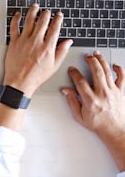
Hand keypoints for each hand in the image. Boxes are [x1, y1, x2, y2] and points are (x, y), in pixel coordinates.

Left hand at [3, 4, 72, 96]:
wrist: (20, 82)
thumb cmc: (36, 76)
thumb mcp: (54, 66)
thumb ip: (62, 52)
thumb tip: (68, 42)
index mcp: (47, 47)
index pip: (55, 28)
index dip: (58, 19)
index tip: (58, 15)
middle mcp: (36, 41)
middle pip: (43, 21)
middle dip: (46, 14)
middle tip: (47, 11)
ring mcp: (24, 40)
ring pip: (29, 20)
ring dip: (33, 11)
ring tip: (35, 7)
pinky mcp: (14, 42)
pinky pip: (14, 26)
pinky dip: (16, 18)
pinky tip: (18, 14)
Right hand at [62, 51, 124, 170]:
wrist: (115, 131)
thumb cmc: (98, 124)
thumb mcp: (79, 116)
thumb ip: (72, 102)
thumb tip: (66, 91)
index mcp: (90, 100)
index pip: (80, 81)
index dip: (75, 73)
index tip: (72, 69)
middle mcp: (102, 94)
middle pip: (96, 71)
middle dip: (90, 61)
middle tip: (86, 56)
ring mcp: (113, 92)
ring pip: (107, 71)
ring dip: (101, 61)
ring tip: (96, 54)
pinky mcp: (120, 92)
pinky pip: (122, 77)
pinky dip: (119, 69)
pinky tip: (114, 65)